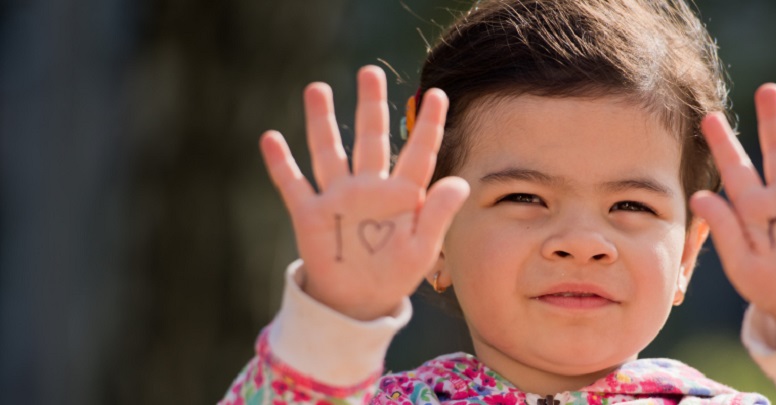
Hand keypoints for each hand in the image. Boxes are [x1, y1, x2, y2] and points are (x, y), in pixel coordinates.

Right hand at [259, 66, 468, 320]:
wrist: (358, 302)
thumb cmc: (396, 274)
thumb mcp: (423, 249)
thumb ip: (438, 215)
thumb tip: (459, 183)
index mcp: (402, 194)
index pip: (417, 153)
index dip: (428, 125)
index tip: (438, 95)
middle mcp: (369, 187)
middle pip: (370, 138)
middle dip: (370, 106)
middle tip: (370, 72)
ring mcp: (338, 198)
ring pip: (329, 152)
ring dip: (322, 122)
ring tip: (318, 88)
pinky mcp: (310, 214)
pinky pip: (293, 185)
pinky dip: (281, 164)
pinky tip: (271, 138)